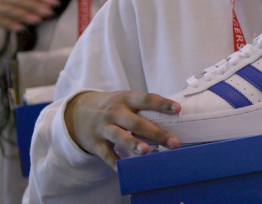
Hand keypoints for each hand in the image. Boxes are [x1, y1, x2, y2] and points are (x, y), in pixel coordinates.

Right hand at [0, 0, 59, 31]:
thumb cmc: (9, 10)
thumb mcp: (21, 6)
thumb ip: (33, 5)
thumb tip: (52, 8)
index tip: (56, 4)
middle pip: (20, 0)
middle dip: (35, 6)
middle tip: (49, 13)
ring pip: (10, 10)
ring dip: (24, 14)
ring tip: (37, 20)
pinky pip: (0, 20)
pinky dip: (10, 24)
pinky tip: (20, 28)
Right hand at [64, 91, 180, 168]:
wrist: (77, 112)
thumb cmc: (113, 107)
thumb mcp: (126, 100)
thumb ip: (145, 109)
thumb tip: (175, 121)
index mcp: (127, 99)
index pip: (147, 99)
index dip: (163, 104)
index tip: (178, 109)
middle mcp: (115, 112)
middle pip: (137, 123)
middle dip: (156, 133)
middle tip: (173, 143)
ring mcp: (104, 127)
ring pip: (119, 136)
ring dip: (133, 144)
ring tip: (146, 151)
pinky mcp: (95, 143)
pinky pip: (106, 154)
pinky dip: (115, 162)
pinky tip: (124, 169)